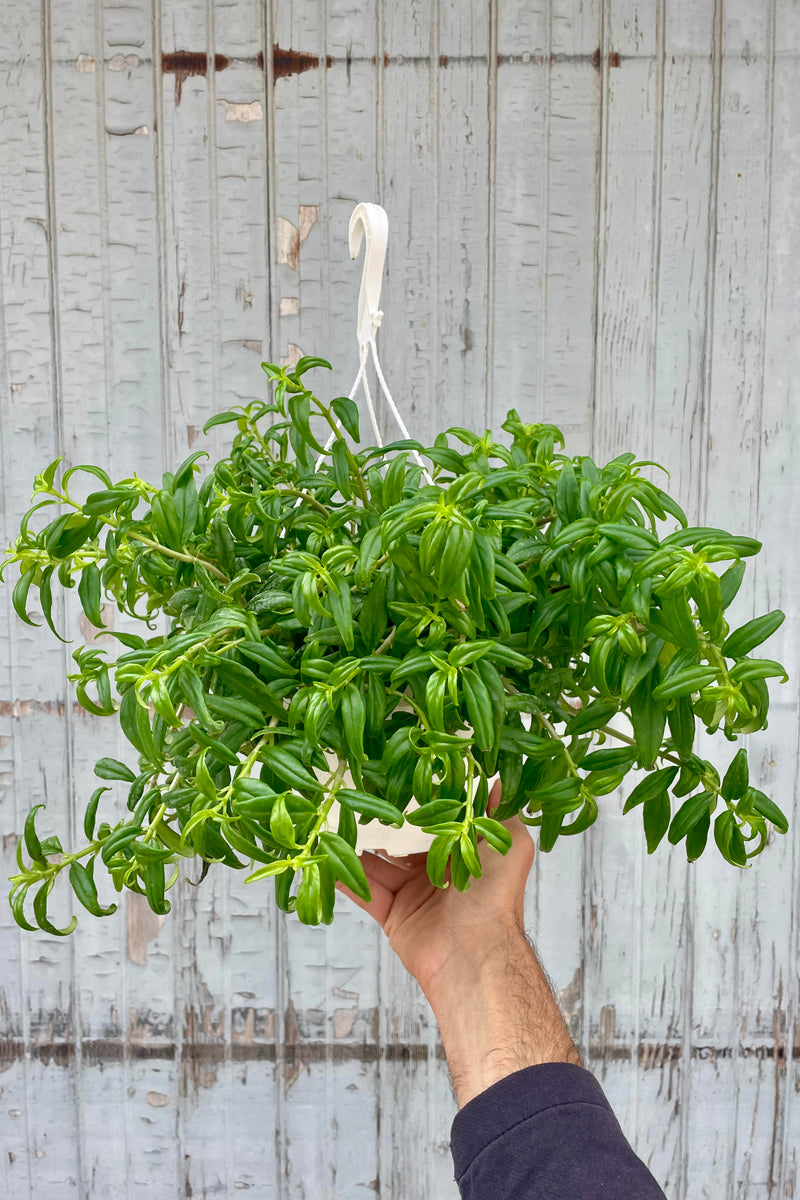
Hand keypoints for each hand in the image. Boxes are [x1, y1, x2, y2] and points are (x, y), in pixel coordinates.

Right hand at [334, 782, 534, 1001]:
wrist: (476, 952)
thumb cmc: (495, 894)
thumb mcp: (510, 844)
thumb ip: (499, 814)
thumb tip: (496, 781)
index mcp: (462, 852)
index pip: (435, 820)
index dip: (417, 802)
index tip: (395, 778)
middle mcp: (436, 871)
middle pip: (402, 841)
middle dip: (382, 822)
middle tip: (358, 795)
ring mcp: (413, 894)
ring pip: (379, 865)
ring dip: (358, 846)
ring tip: (334, 820)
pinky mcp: (394, 916)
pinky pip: (365, 893)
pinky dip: (346, 878)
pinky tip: (326, 858)